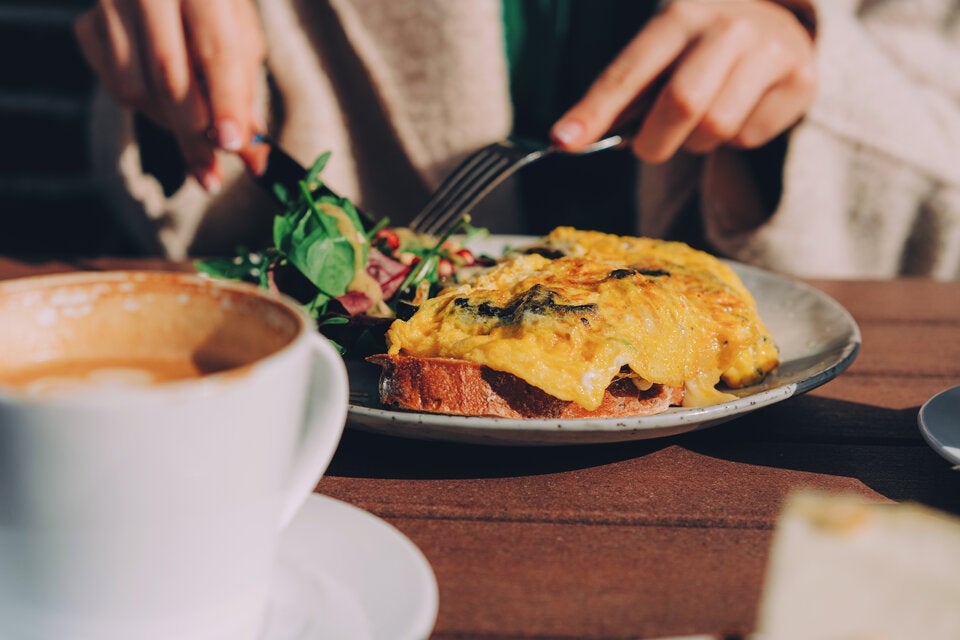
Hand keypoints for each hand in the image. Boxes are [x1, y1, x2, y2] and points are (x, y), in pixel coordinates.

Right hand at [74, 0, 266, 191]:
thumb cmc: (212, 6)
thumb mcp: (239, 35)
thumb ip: (245, 89)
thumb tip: (255, 156)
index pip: (215, 51)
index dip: (225, 101)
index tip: (231, 145)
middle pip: (170, 78)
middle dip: (194, 136)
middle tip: (211, 177)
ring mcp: (110, 4)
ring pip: (138, 90)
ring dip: (172, 123)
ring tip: (196, 122)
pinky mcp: (86, 25)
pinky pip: (116, 88)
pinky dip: (146, 107)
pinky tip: (162, 92)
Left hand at [550, 0, 815, 162]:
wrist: (779, 22)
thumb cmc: (701, 49)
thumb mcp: (662, 54)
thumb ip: (625, 94)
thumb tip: (571, 139)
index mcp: (681, 13)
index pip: (630, 70)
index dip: (595, 110)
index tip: (563, 141)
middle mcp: (729, 25)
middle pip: (681, 103)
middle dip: (654, 142)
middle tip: (648, 148)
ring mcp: (771, 49)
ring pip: (716, 127)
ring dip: (696, 142)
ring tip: (701, 120)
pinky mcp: (802, 80)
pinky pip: (749, 138)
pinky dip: (734, 139)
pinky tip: (740, 111)